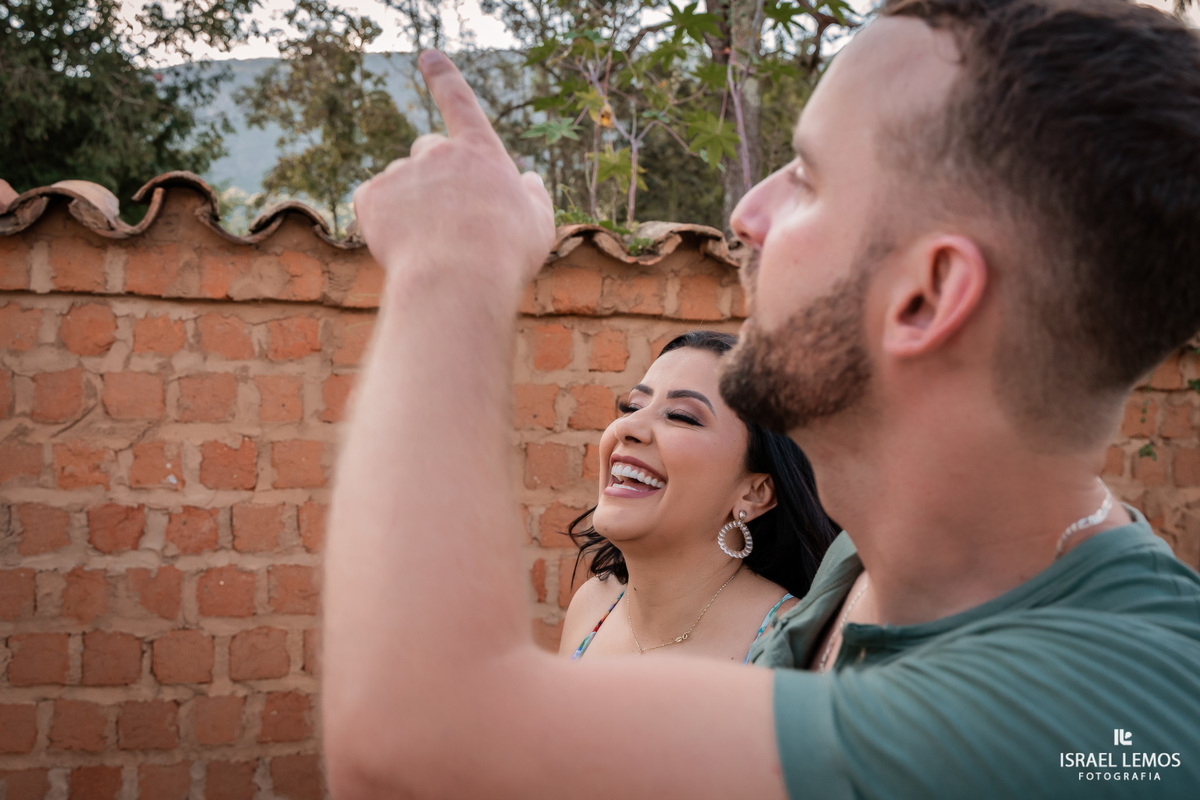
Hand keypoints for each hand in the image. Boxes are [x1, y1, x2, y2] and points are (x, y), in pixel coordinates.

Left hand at [353, 50, 554, 293]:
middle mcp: (438, 151)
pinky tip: (403, 248)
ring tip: (431, 246)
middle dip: (434, 173)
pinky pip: (372, 204)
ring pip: (401, 181)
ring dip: (411, 204)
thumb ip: (533, 197)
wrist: (457, 282)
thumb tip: (528, 182)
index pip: (460, 102)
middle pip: (428, 149)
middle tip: (447, 217)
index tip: (427, 56)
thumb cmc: (505, 256)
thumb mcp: (539, 226)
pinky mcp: (371, 196)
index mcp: (480, 152)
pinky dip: (382, 222)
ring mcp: (402, 171)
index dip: (444, 78)